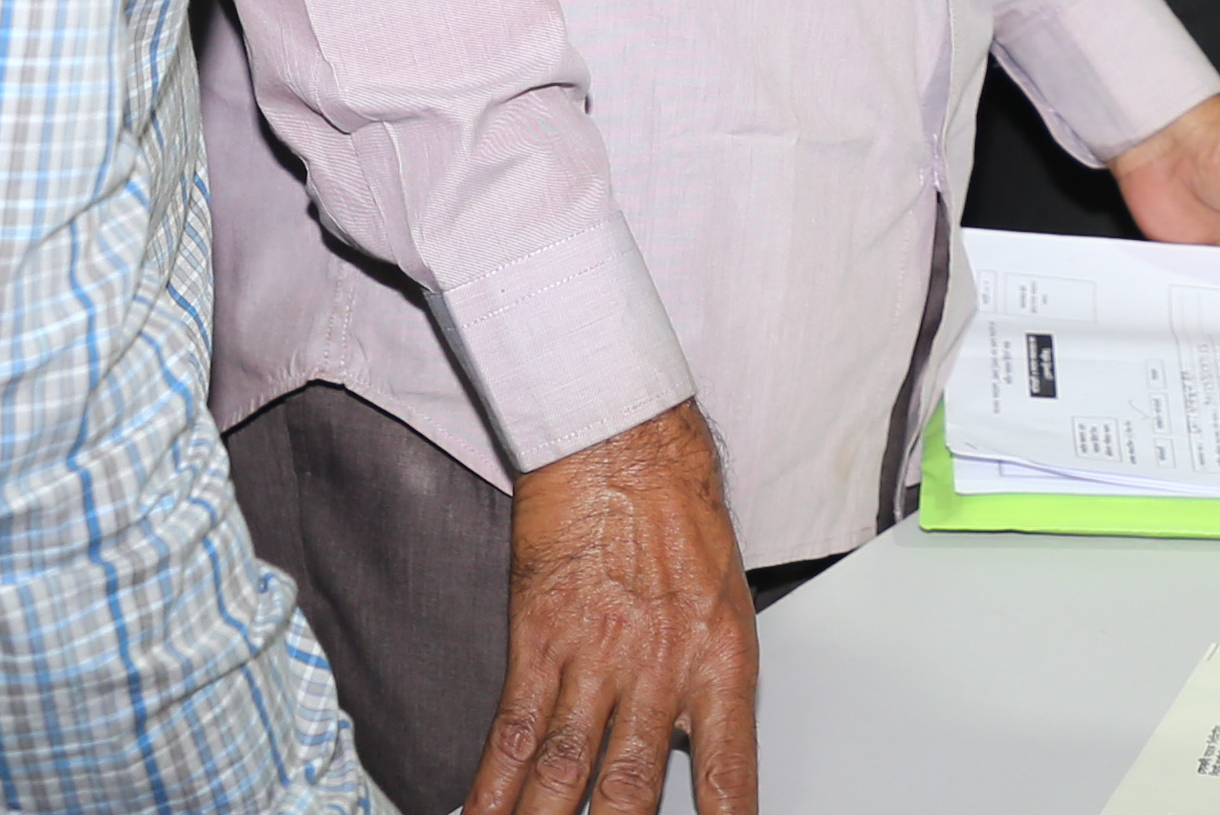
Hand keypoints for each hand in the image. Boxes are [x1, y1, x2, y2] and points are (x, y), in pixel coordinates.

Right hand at [479, 400, 756, 814]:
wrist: (624, 440)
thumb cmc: (679, 510)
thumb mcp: (724, 600)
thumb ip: (704, 679)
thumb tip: (688, 746)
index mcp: (720, 665)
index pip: (727, 779)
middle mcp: (658, 672)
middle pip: (629, 795)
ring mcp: (594, 660)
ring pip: (562, 775)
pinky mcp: (537, 640)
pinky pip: (512, 732)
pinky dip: (492, 789)